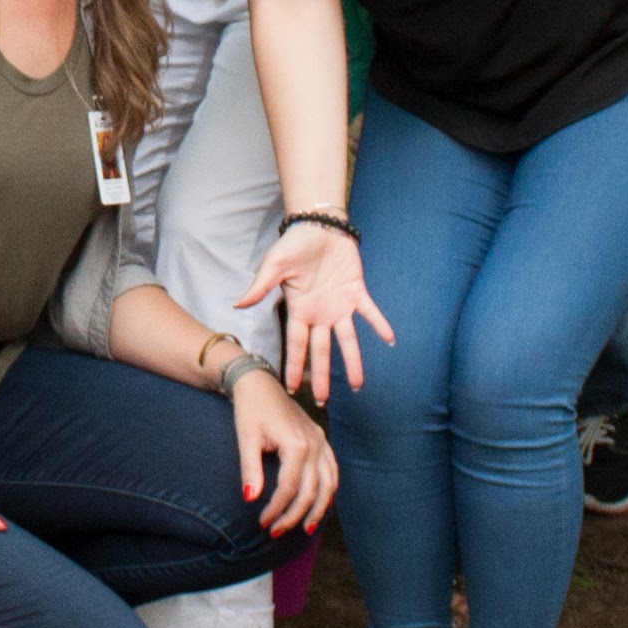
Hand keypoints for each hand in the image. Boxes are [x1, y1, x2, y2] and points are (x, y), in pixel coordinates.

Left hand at [229, 370, 337, 536]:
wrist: (258, 382)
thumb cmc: (249, 409)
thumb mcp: (245, 438)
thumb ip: (250, 470)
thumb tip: (250, 499)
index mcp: (296, 443)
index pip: (289, 488)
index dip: (276, 509)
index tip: (262, 523)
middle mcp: (314, 444)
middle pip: (312, 490)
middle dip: (294, 516)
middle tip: (276, 532)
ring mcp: (321, 441)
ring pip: (328, 484)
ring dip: (318, 508)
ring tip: (305, 529)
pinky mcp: (321, 439)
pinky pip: (332, 471)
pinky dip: (328, 490)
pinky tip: (319, 503)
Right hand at [244, 222, 390, 403]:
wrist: (319, 225)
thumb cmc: (294, 244)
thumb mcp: (273, 265)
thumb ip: (259, 287)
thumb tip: (237, 304)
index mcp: (299, 310)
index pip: (297, 345)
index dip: (295, 366)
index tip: (292, 389)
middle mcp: (320, 314)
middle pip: (322, 351)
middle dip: (322, 376)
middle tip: (323, 402)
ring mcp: (340, 305)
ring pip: (347, 340)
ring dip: (353, 362)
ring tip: (358, 386)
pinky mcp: (357, 291)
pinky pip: (370, 312)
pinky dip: (380, 324)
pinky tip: (390, 340)